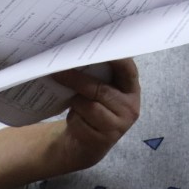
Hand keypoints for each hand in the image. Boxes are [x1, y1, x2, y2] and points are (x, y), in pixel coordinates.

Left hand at [46, 58, 140, 172]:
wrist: (87, 143)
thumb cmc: (93, 108)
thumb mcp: (100, 91)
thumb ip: (97, 76)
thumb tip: (73, 55)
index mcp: (131, 89)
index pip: (128, 70)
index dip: (115, 58)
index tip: (96, 46)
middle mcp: (130, 107)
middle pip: (101, 89)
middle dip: (76, 79)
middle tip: (57, 70)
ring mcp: (119, 125)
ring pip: (89, 107)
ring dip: (75, 102)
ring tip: (70, 100)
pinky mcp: (104, 140)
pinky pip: (82, 123)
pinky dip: (74, 119)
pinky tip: (75, 120)